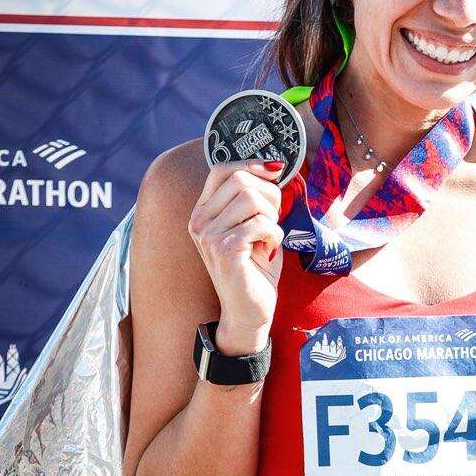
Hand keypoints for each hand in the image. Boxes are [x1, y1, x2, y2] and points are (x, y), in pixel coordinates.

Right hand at [188, 158, 284, 347]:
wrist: (249, 312)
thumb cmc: (255, 269)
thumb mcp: (253, 227)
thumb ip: (256, 200)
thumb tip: (273, 166)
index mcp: (204, 212)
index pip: (222, 169)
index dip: (251, 164)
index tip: (275, 173)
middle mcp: (200, 221)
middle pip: (241, 180)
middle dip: (269, 195)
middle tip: (274, 220)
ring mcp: (209, 236)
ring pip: (252, 199)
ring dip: (272, 216)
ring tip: (269, 237)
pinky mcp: (225, 250)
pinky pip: (260, 224)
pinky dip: (274, 235)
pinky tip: (269, 250)